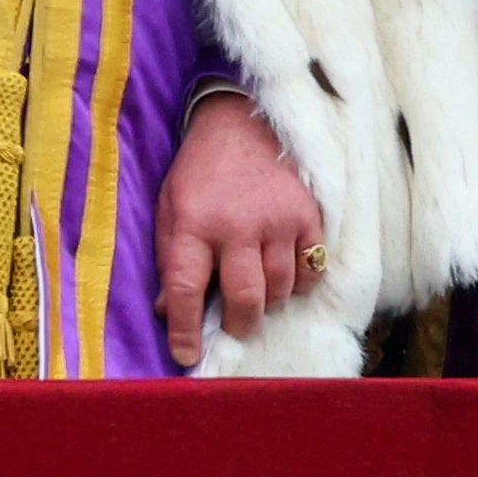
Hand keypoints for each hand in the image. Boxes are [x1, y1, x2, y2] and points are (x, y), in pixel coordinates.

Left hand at [157, 93, 327, 366]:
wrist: (241, 120)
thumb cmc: (200, 173)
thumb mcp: (170, 209)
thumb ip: (169, 260)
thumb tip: (166, 311)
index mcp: (192, 224)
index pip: (184, 289)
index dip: (184, 330)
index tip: (187, 356)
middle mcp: (236, 225)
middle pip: (245, 298)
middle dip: (239, 325)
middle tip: (235, 326)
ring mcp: (276, 220)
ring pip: (281, 289)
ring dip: (269, 302)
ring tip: (258, 291)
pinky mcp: (306, 214)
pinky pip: (311, 269)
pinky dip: (299, 282)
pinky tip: (285, 272)